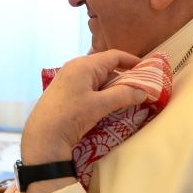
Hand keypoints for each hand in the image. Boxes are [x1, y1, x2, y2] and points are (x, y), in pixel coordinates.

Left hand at [21, 50, 147, 164]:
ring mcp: (69, 80)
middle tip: (142, 87)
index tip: (148, 69)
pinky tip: (111, 105)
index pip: (114, 56)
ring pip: (98, 79)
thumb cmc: (70, 115)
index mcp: (83, 65)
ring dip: (114, 87)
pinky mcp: (65, 93)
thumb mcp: (100, 105)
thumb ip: (123, 95)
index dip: (132, 61)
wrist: (43, 137)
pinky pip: (90, 88)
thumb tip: (143, 91)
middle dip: (125, 77)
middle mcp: (75, 68)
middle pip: (106, 67)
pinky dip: (103, 94)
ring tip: (130, 98)